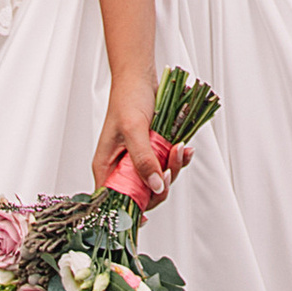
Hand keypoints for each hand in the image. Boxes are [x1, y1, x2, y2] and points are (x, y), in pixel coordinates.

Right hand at [95, 67, 186, 206]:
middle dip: (159, 184)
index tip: (147, 212)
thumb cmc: (127, 99)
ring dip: (173, 168)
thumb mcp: (134, 129)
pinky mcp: (153, 152)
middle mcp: (122, 167)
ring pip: (158, 179)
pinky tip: (184, 148)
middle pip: (142, 194)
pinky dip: (178, 159)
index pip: (114, 201)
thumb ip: (144, 159)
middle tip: (168, 170)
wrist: (140, 77)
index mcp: (107, 166)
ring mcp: (139, 160)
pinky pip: (168, 164)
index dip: (129, 211)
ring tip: (179, 149)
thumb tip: (154, 186)